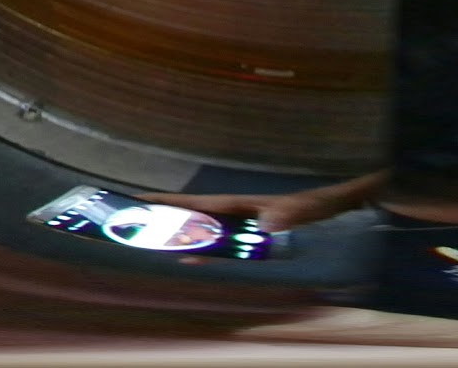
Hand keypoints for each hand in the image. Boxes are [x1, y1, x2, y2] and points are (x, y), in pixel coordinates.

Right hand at [142, 176, 377, 233]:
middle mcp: (231, 211)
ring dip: (177, 233)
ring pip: (199, 229)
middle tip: (129, 220)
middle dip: (160, 216)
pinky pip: (217, 243)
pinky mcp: (247, 234)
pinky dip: (200, 249)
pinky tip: (190, 258)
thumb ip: (283, 216)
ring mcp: (238, 222)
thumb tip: (263, 226)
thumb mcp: (298, 210)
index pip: (193, 202)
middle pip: (188, 214)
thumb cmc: (312, 205)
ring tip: (149, 239)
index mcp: (235, 203)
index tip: (136, 199)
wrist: (328, 207)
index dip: (164, 202)